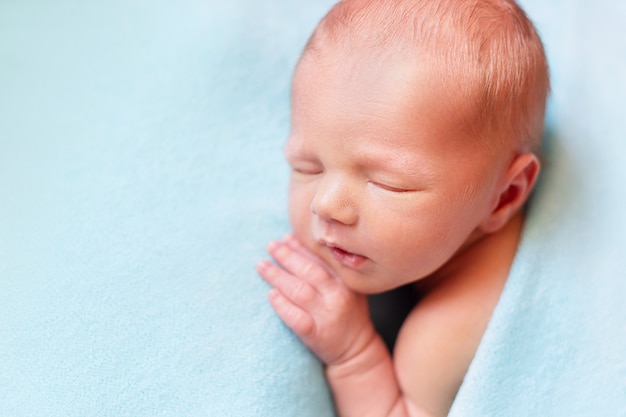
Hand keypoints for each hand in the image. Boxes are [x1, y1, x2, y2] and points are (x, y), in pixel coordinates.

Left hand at [257, 234, 375, 365]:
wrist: (357, 351)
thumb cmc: (348, 313)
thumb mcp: (348, 287)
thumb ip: (328, 267)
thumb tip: (295, 241)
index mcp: (346, 281)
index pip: (321, 259)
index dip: (302, 247)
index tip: (286, 237)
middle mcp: (338, 296)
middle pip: (309, 271)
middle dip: (287, 256)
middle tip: (270, 246)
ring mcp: (327, 316)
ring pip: (300, 291)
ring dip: (278, 277)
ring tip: (262, 266)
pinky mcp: (316, 334)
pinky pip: (296, 318)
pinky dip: (282, 305)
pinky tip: (271, 295)